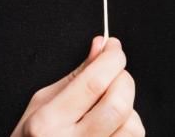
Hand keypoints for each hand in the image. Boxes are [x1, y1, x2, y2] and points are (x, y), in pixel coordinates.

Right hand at [10, 36, 145, 135]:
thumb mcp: (42, 102)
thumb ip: (76, 76)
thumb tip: (101, 47)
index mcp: (49, 122)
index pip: (93, 83)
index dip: (111, 59)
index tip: (114, 48)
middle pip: (117, 104)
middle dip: (124, 80)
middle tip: (115, 74)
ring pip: (132, 127)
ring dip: (129, 109)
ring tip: (109, 108)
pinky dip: (129, 127)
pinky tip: (112, 126)